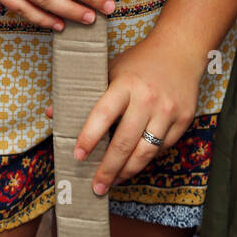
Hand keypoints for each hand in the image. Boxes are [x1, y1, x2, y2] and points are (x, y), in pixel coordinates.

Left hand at [70, 33, 205, 194]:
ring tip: (114, 181)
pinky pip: (162, 148)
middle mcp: (147, 98)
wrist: (180, 50)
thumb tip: (52, 114)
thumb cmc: (140, 62)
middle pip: (125, 142)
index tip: (78, 155)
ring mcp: (168, 110)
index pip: (103, 115)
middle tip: (96, 186)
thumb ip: (85, 93)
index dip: (89, 138)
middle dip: (108, 169)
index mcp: (125, 84)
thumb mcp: (110, 69)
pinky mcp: (184, 119)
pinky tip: (135, 164)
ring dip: (127, 172)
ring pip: (145, 152)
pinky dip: (147, 159)